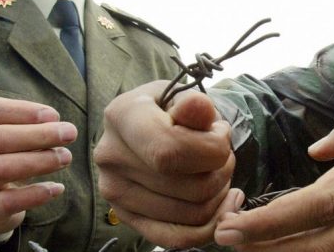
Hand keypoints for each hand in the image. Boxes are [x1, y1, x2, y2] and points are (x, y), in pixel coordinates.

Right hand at [0, 97, 77, 233]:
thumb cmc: (11, 154)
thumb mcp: (16, 134)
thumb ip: (33, 125)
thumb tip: (57, 124)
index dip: (22, 110)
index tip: (54, 115)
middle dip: (38, 134)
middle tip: (70, 133)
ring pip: (0, 168)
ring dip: (39, 161)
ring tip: (66, 157)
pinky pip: (7, 201)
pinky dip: (36, 194)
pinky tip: (57, 188)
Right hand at [94, 81, 239, 248]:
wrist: (147, 125)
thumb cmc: (169, 108)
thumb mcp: (182, 95)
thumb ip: (195, 104)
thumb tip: (199, 107)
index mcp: (122, 116)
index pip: (170, 151)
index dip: (211, 150)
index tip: (221, 133)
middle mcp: (110, 155)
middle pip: (189, 187)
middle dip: (222, 171)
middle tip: (223, 155)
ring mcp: (114, 190)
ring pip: (191, 214)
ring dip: (219, 194)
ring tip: (216, 171)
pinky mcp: (125, 215)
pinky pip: (174, 238)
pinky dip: (208, 226)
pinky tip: (222, 204)